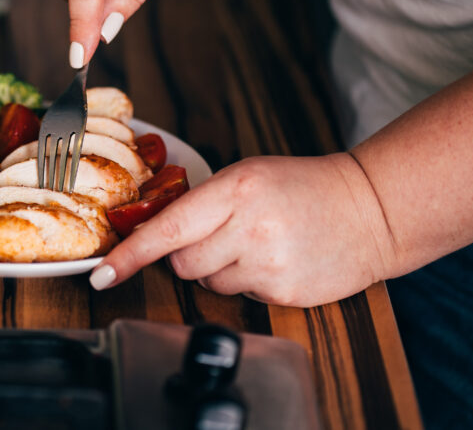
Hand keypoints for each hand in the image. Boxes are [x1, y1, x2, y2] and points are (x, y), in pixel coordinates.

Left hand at [90, 154, 399, 306]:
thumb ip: (202, 203)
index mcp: (235, 189)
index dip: (130, 255)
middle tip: (223, 235)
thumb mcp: (247, 176)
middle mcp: (249, 227)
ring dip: (221, 269)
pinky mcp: (283, 292)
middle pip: (182, 262)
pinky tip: (276, 259)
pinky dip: (249, 282)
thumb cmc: (303, 187)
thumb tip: (154, 234)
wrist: (370, 209)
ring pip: (209, 283)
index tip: (102, 275)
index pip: (167, 229)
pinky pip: (240, 296)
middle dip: (190, 254)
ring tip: (258, 244)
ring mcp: (268, 263)